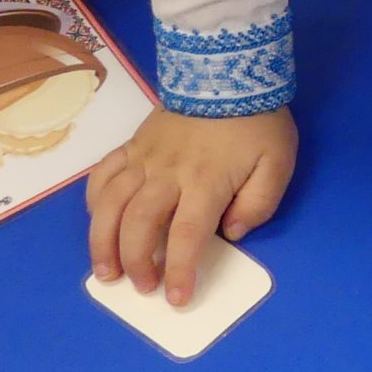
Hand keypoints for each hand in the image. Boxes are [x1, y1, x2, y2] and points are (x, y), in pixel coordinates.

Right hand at [86, 106, 296, 304]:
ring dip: (103, 243)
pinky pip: (101, 176)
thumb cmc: (258, 122)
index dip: (181, 270)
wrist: (228, 73)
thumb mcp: (278, 162)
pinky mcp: (131, 146)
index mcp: (206, 182)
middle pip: (139, 225)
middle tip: (142, 288)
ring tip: (105, 272)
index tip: (177, 297)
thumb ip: (259, 202)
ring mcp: (143, 159)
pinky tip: (96, 222)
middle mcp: (167, 174)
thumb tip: (231, 234)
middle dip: (137, 263)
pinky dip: (92, 203)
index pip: (188, 235)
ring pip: (109, 206)